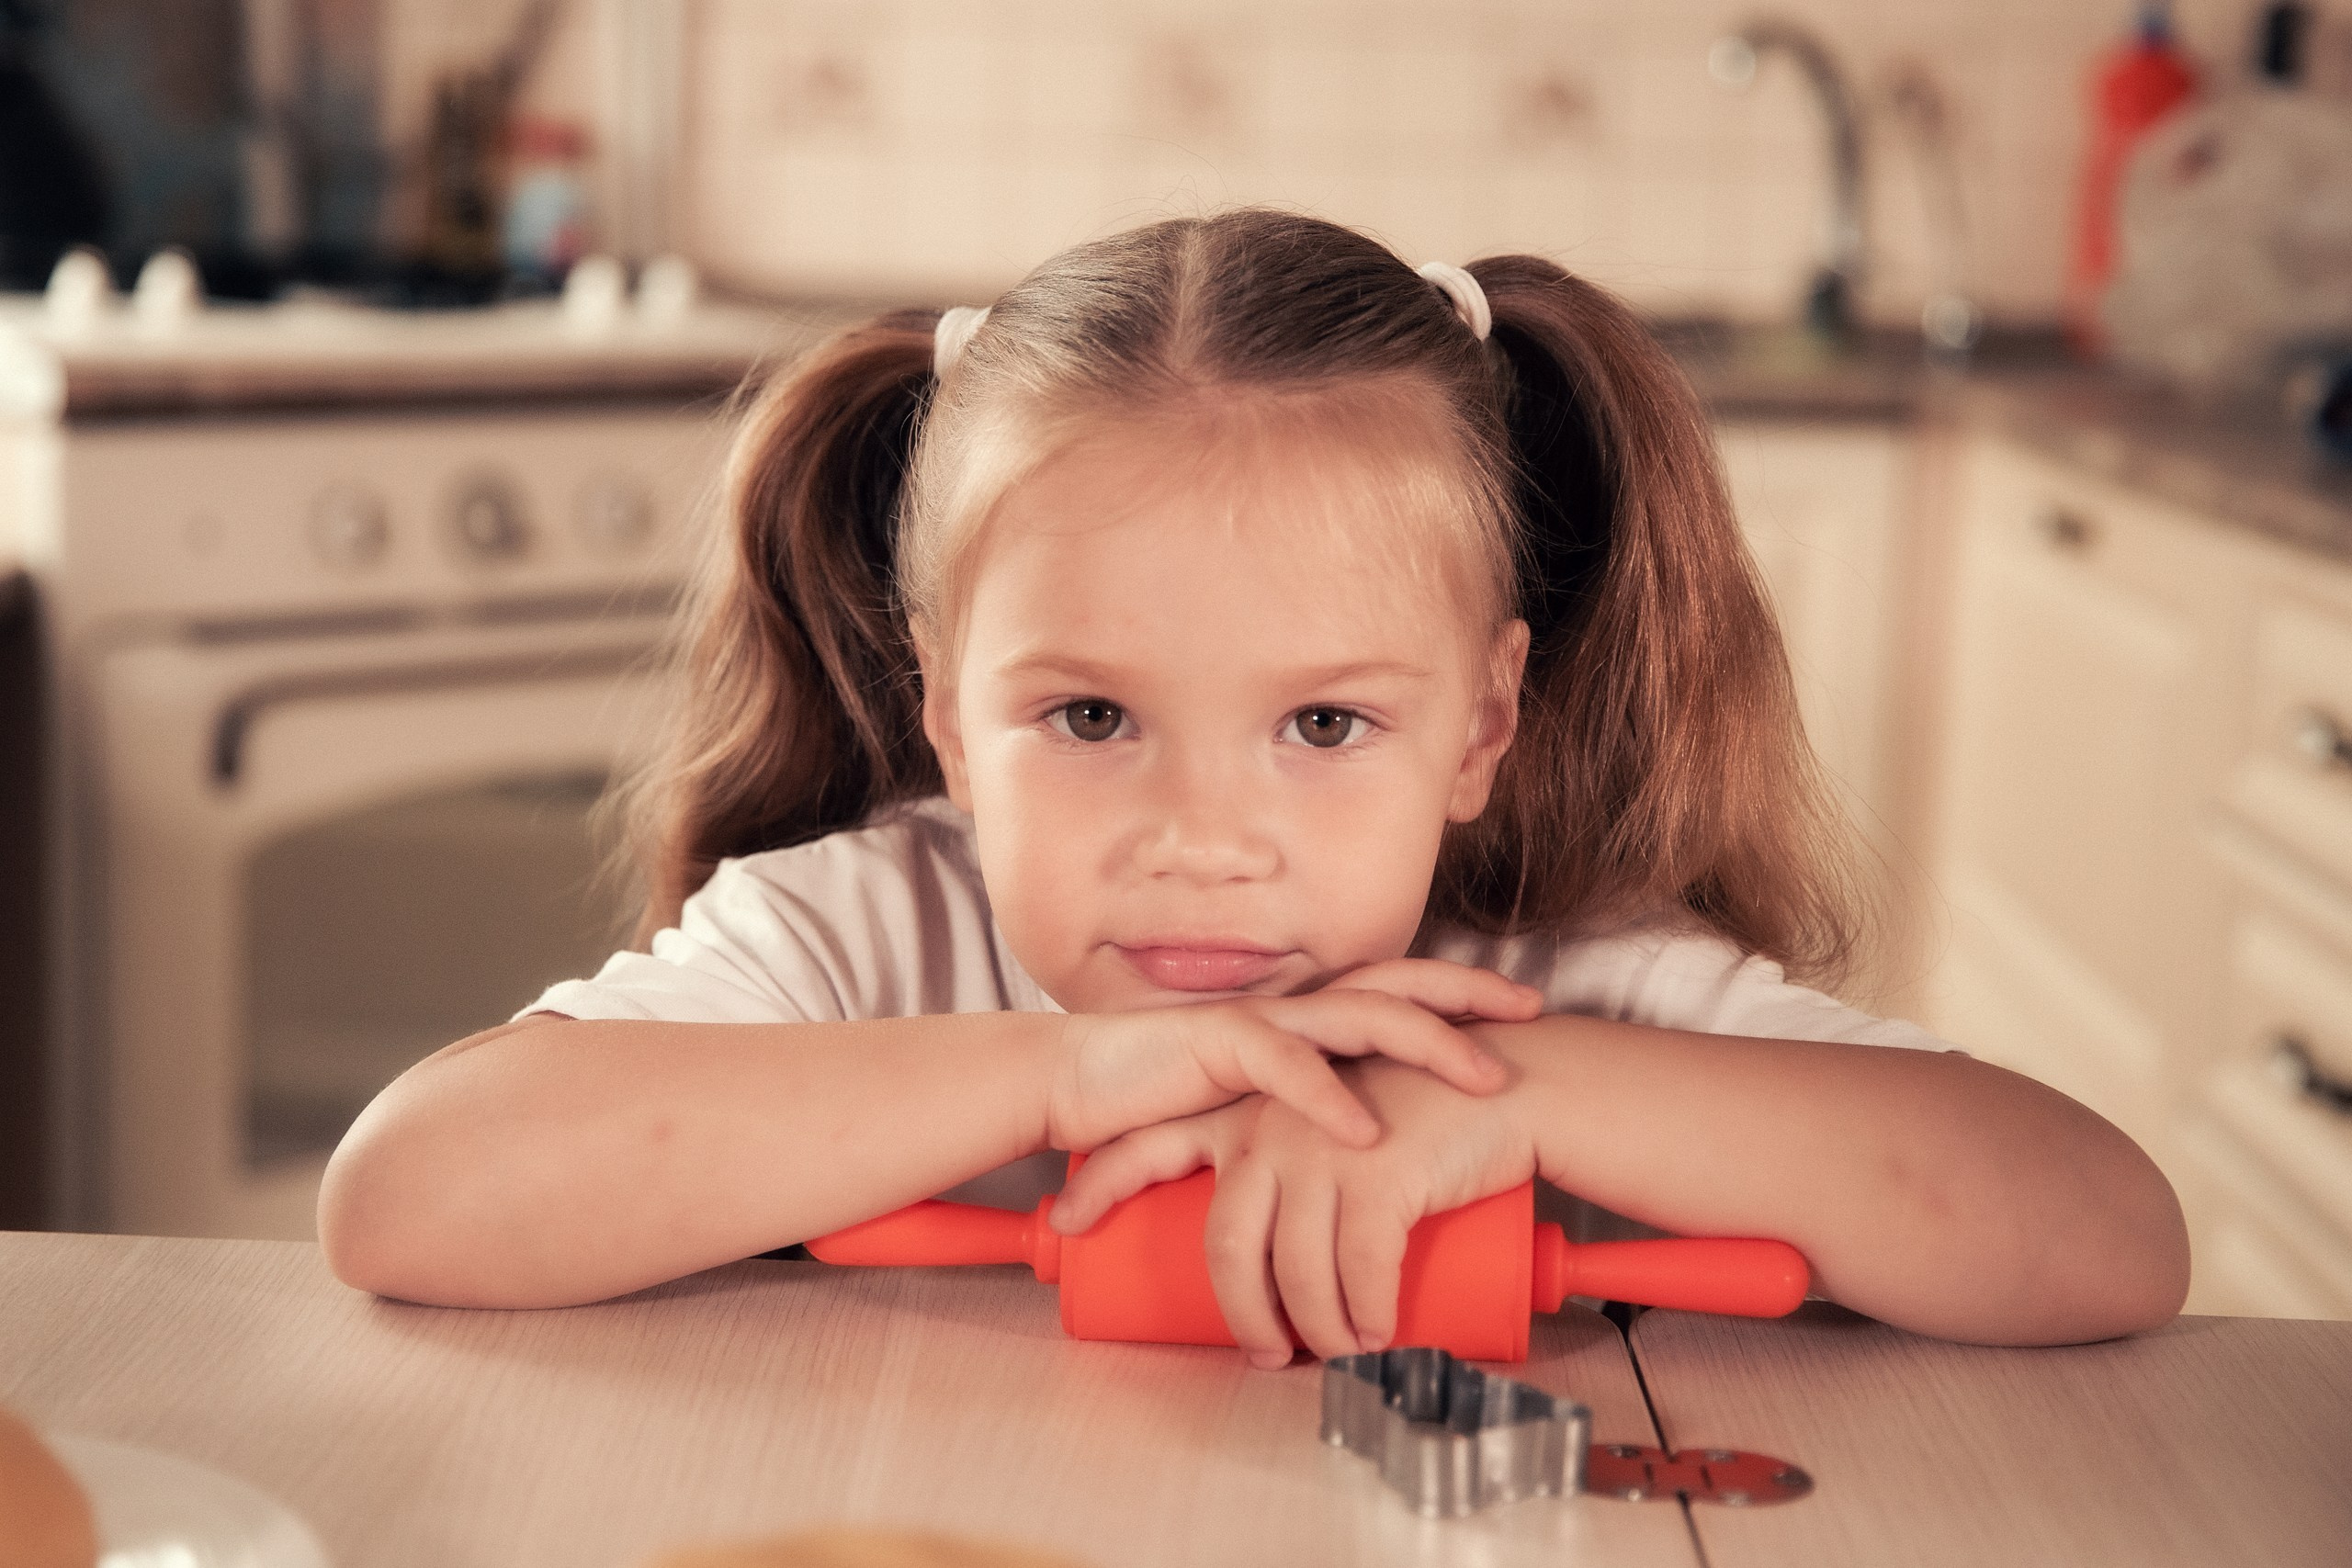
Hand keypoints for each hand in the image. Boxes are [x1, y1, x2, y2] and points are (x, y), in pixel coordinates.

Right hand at [1043, 959, 1538, 1154]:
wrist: (1076, 1087)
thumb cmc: (1165, 1102)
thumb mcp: (1257, 1114)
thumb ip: (1306, 1125)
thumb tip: (1372, 1166)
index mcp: (1306, 1022)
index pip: (1397, 993)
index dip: (1462, 995)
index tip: (1527, 1010)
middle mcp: (1292, 1011)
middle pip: (1397, 989)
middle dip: (1468, 999)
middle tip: (1532, 1014)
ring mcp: (1259, 1024)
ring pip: (1358, 1017)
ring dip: (1426, 1044)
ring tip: (1481, 1075)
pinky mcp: (1216, 1048)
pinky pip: (1284, 1068)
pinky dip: (1329, 1097)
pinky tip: (1367, 1129)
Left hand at [1051, 1053, 1539, 1366]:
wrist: (1510, 1083)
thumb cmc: (1424, 1114)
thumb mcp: (1337, 1128)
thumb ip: (1294, 1164)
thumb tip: (1273, 1249)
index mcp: (1249, 1110)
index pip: (1153, 1144)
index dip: (1104, 1181)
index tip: (1065, 1222)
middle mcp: (1272, 1126)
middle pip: (1229, 1247)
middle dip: (1247, 1316)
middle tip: (1269, 1356)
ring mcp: (1322, 1150)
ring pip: (1297, 1274)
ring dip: (1320, 1330)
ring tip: (1343, 1351)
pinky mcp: (1378, 1176)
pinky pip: (1359, 1274)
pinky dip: (1367, 1315)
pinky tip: (1378, 1333)